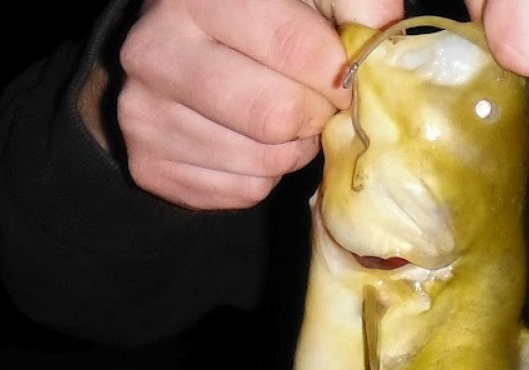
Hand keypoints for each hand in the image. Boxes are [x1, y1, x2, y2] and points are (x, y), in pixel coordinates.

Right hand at [99, 0, 401, 209]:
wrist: (179, 54)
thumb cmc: (260, 17)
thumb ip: (354, 4)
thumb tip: (384, 35)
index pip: (295, 48)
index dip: (338, 74)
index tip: (347, 78)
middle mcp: (155, 50)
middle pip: (275, 115)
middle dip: (314, 117)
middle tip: (318, 104)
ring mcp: (144, 112)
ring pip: (261, 161)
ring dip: (293, 150)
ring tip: (286, 121)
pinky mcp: (148, 164)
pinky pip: (242, 191)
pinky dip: (265, 176)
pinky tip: (254, 144)